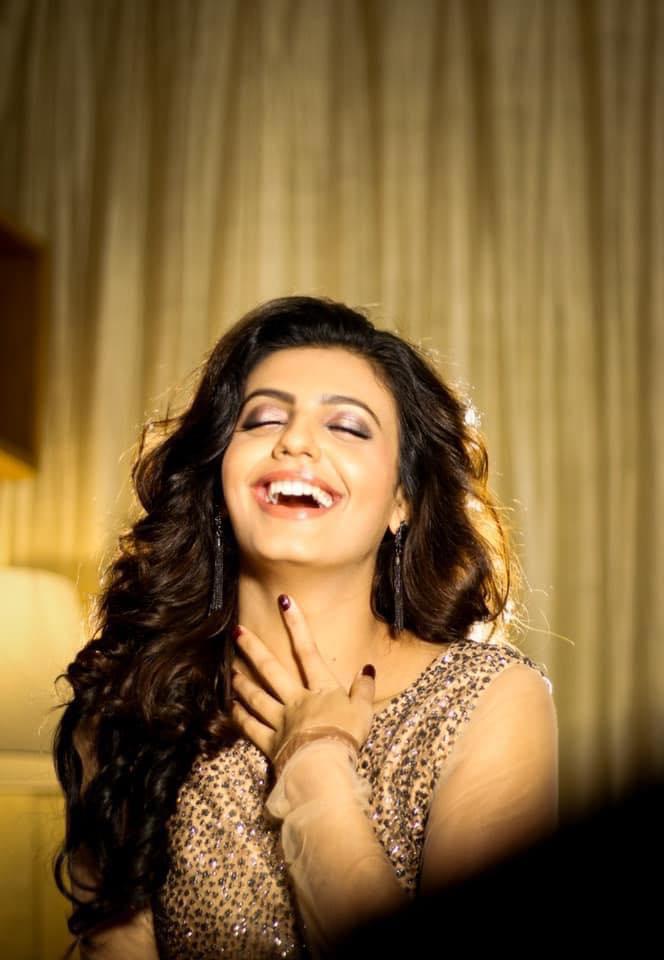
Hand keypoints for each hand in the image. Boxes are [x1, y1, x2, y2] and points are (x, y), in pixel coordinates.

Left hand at [230, 594, 375, 762]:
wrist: (324, 768)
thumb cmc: (346, 738)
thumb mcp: (364, 712)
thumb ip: (365, 690)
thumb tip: (367, 669)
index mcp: (321, 690)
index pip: (308, 650)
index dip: (297, 624)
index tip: (284, 601)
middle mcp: (296, 700)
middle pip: (271, 670)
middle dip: (254, 648)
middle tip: (237, 631)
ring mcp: (281, 721)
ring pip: (257, 697)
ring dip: (243, 682)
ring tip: (230, 669)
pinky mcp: (271, 744)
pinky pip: (252, 728)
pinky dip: (240, 717)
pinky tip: (232, 708)